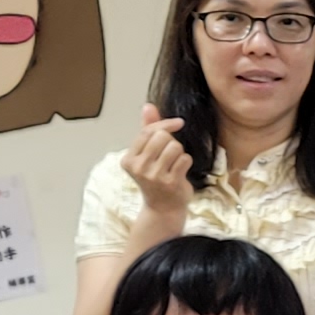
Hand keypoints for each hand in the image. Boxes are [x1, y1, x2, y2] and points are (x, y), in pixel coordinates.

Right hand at [119, 104, 194, 224]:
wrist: (163, 208)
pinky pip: (185, 159)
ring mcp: (154, 176)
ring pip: (175, 147)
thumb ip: (148, 129)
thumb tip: (148, 106)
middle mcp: (138, 167)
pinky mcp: (170, 182)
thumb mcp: (147, 154)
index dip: (165, 124)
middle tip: (169, 156)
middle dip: (172, 142)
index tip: (178, 123)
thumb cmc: (156, 178)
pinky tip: (180, 172)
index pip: (147, 131)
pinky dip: (186, 163)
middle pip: (162, 137)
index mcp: (128, 159)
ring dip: (180, 153)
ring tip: (174, 165)